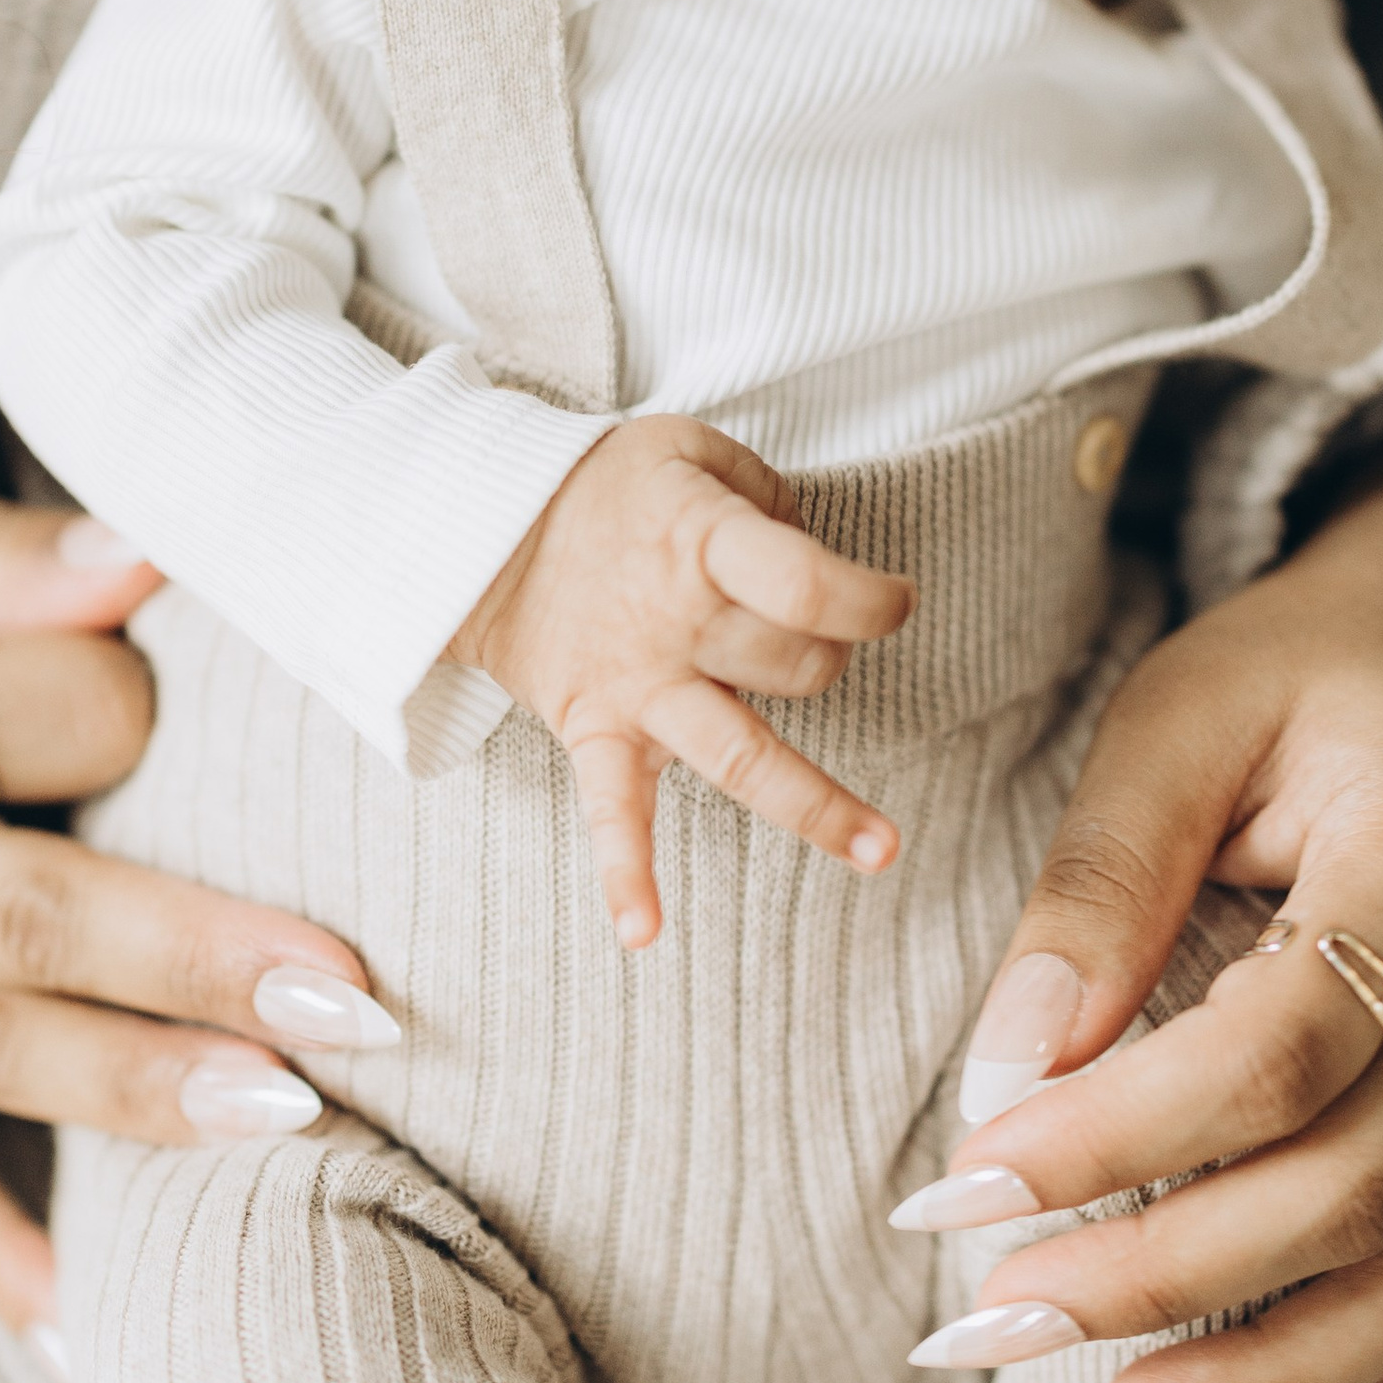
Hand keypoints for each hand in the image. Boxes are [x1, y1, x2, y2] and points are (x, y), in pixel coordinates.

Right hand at [449, 416, 912, 945]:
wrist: (486, 527)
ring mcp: (637, 687)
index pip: (809, 586)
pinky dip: (623, 875)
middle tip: (815, 634)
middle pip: (800, 668)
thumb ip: (769, 496)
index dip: (872, 599)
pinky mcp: (597, 733)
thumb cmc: (610, 488)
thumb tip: (819, 561)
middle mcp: (676, 622)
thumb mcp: (694, 450)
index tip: (897, 602)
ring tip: (881, 849)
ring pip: (743, 757)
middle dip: (831, 657)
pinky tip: (644, 933)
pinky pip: (610, 813)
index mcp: (704, 543)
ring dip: (816, 807)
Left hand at [906, 438, 1382, 1382]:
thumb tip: (1008, 1068)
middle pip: (1351, 1193)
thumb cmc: (1310, 670)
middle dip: (1154, 1284)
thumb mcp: (1180, 716)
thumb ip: (1099, 885)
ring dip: (1270, 1380)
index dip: (1112, 1143)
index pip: (1272, 1056)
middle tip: (979, 1328)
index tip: (956, 1187)